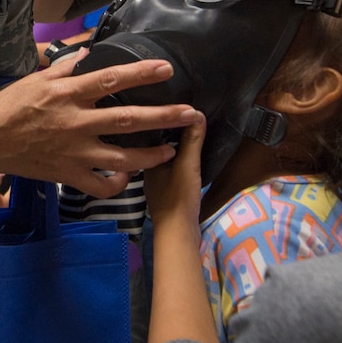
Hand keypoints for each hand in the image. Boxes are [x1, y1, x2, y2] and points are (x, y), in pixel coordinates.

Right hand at [0, 48, 199, 196]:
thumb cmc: (7, 106)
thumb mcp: (34, 79)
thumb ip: (63, 67)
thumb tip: (85, 52)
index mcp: (68, 94)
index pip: (111, 79)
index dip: (141, 73)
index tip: (166, 69)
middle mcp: (76, 122)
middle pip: (128, 120)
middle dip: (163, 116)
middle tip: (190, 113)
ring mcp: (74, 152)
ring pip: (122, 157)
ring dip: (151, 156)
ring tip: (171, 151)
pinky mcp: (67, 174)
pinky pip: (100, 185)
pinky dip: (117, 184)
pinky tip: (128, 178)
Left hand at [143, 115, 205, 229]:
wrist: (177, 235)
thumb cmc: (178, 198)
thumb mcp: (188, 165)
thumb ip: (192, 140)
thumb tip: (197, 113)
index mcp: (145, 161)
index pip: (150, 134)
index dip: (161, 120)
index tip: (174, 107)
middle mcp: (146, 171)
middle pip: (156, 147)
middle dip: (169, 134)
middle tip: (184, 118)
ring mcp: (156, 185)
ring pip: (164, 160)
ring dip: (175, 150)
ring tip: (190, 134)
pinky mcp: (166, 195)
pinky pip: (171, 172)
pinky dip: (178, 164)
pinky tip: (189, 161)